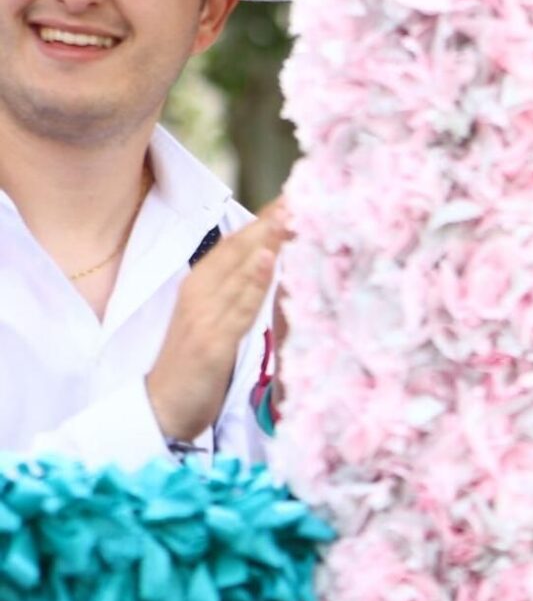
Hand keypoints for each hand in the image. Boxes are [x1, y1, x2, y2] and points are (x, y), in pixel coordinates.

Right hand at [146, 204, 288, 441]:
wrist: (163, 407)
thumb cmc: (195, 363)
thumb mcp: (216, 319)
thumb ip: (239, 292)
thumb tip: (271, 263)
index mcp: (201, 286)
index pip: (236, 244)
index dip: (265, 220)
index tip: (295, 196)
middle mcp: (200, 294)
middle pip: (239, 250)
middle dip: (270, 221)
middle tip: (301, 194)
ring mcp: (204, 317)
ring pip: (241, 271)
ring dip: (268, 241)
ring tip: (291, 214)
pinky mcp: (211, 343)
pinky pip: (238, 308)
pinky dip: (255, 282)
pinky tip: (271, 260)